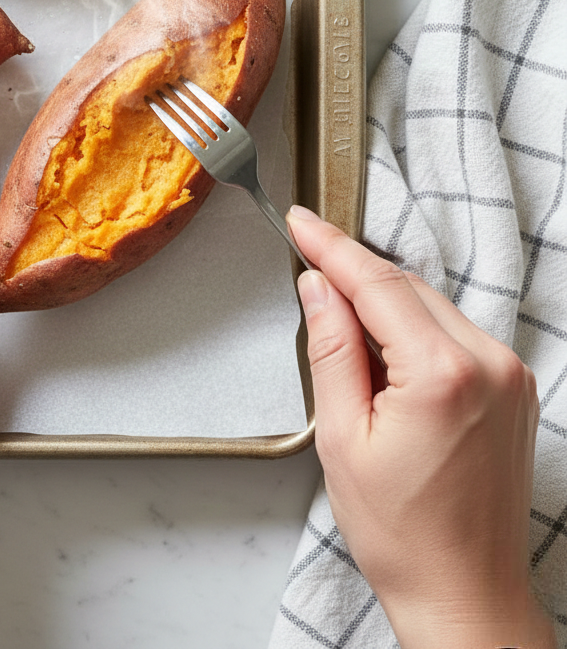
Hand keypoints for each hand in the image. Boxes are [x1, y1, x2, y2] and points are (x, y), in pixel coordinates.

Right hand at [287, 205, 553, 648]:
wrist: (465, 592)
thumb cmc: (403, 532)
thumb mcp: (343, 437)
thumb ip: (332, 350)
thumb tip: (319, 290)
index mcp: (443, 375)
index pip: (377, 284)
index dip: (331, 246)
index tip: (300, 222)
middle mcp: (489, 365)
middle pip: (407, 288)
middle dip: (353, 271)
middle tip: (306, 260)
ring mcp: (509, 376)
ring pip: (431, 306)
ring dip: (382, 301)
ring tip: (337, 325)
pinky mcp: (514, 390)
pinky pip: (454, 333)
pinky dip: (412, 327)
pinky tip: (381, 352)